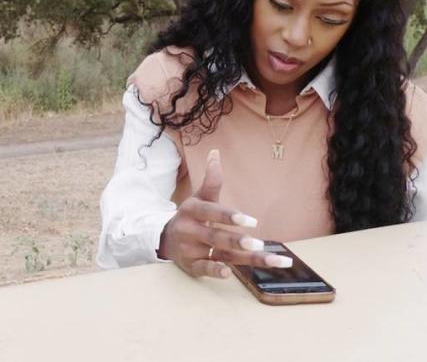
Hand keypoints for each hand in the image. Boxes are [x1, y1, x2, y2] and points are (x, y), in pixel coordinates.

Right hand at [157, 149, 292, 278]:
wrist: (165, 239)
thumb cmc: (191, 217)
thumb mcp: (199, 198)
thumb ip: (211, 180)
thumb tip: (216, 153)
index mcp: (193, 211)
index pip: (211, 212)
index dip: (229, 216)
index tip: (251, 221)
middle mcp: (190, 230)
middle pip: (216, 236)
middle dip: (236, 240)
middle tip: (257, 243)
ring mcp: (190, 249)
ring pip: (218, 254)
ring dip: (240, 257)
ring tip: (261, 255)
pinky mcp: (192, 265)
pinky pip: (204, 269)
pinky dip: (215, 271)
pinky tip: (228, 274)